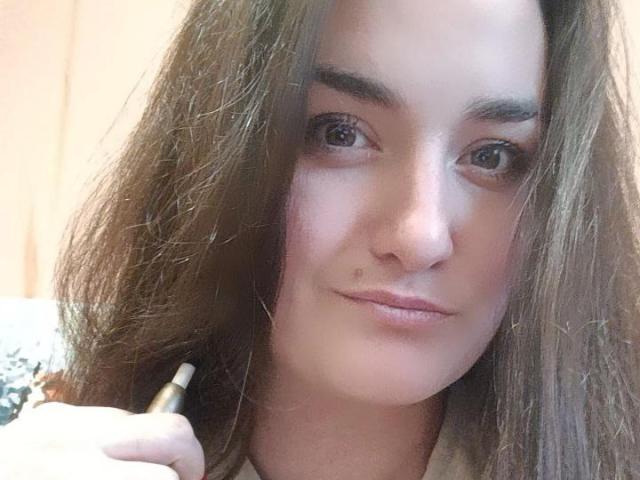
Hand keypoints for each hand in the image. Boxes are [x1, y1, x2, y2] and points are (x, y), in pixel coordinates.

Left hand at [0, 402, 204, 479]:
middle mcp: (71, 441)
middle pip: (171, 432)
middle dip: (190, 461)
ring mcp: (60, 419)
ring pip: (143, 421)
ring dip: (155, 451)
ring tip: (144, 475)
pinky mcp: (51, 412)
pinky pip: (110, 419)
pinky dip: (122, 442)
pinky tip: (107, 465)